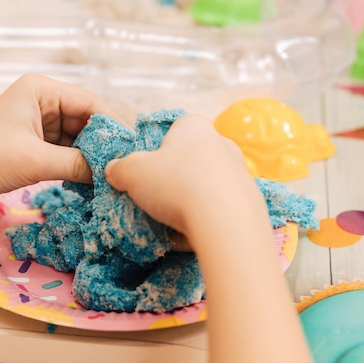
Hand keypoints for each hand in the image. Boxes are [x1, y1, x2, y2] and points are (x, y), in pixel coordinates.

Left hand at [0, 73, 123, 202]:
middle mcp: (41, 99)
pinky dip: (74, 164)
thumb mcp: (36, 161)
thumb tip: (112, 174)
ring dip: (87, 157)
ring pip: (75, 137)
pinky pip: (62, 149)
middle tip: (122, 168)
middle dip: (100, 145)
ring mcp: (36, 120)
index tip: (131, 150)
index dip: (113, 126)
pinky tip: (87, 180)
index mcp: (41, 90)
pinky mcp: (32, 140)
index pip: (90, 103)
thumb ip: (78, 165)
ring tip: (108, 177)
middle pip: (85, 120)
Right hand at [104, 114, 267, 247]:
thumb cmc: (175, 184)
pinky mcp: (249, 202)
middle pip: (187, 162)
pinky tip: (188, 236)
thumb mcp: (132, 172)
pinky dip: (202, 221)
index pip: (170, 134)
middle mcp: (221, 143)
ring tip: (168, 224)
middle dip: (170, 181)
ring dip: (186, 204)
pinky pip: (217, 210)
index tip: (142, 175)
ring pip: (203, 187)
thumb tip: (114, 171)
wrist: (225, 221)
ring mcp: (239, 172)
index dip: (152, 154)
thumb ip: (119, 169)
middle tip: (153, 200)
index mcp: (194, 126)